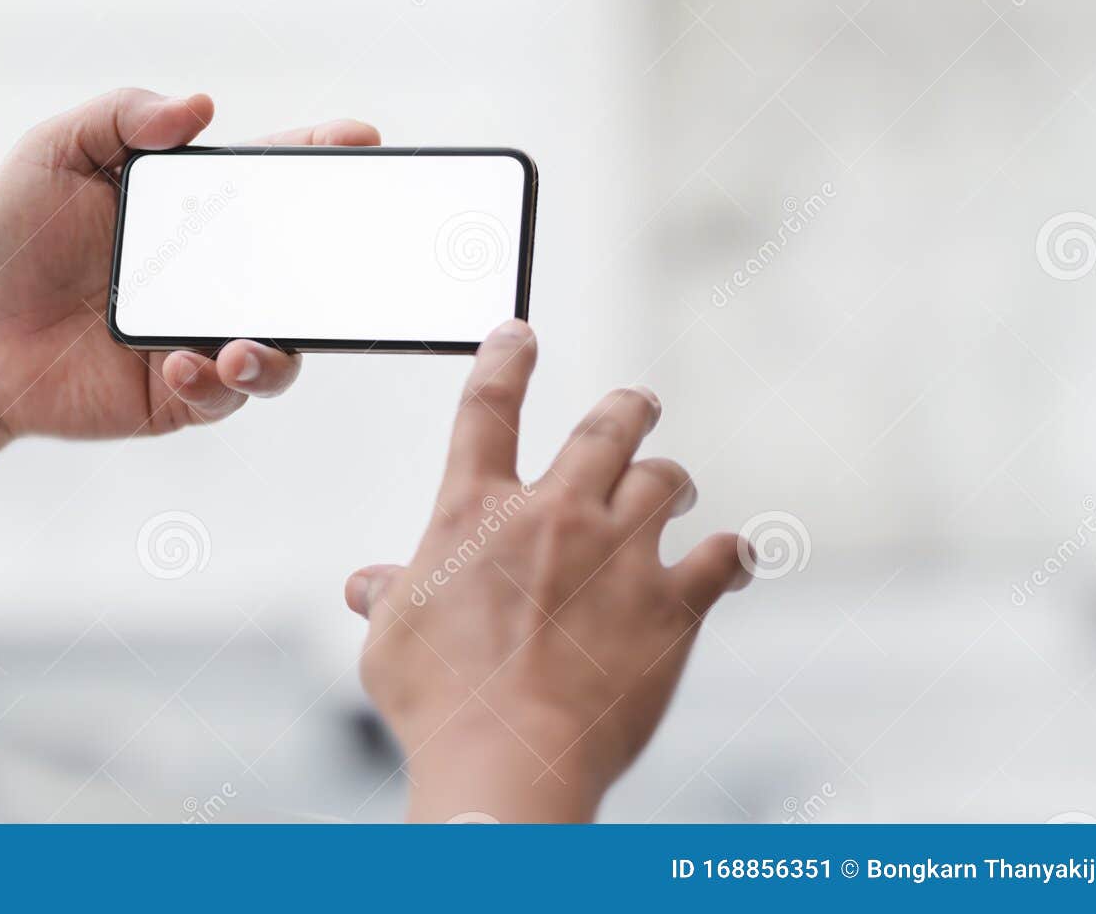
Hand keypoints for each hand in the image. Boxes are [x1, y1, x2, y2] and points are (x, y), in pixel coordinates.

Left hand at [0, 88, 381, 471]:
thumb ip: (124, 114)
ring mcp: (203, 337)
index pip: (276, 181)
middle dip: (333, 265)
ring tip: (243, 347)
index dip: (323, 157)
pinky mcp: (179, 394)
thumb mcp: (56, 151)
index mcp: (197, 213)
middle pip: (299, 271)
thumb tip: (202, 107)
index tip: (358, 139)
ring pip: (280, 350)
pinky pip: (223, 396)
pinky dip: (216, 383)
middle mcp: (215, 277)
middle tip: (339, 256)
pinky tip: (184, 365)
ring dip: (279, 350)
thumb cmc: (13, 236)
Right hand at [344, 320, 753, 822]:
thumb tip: (364, 584)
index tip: (520, 337)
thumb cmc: (440, 702)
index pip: (488, 408)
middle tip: (637, 403)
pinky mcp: (672, 605)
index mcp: (476, 512)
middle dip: (626, 407)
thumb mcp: (389, 642)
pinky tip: (731, 558)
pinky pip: (721, 557)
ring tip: (676, 485)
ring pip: (665, 478)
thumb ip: (385, 598)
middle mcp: (554, 514)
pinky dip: (729, 554)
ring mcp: (620, 554)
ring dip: (671, 477)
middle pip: (607, 426)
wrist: (512, 758)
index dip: (506, 361)